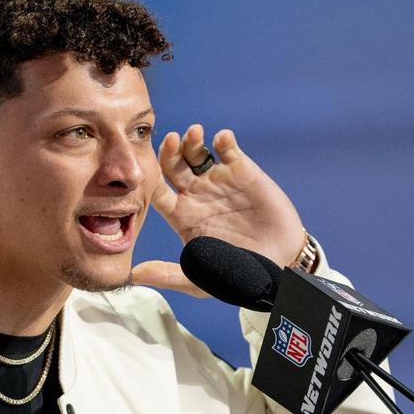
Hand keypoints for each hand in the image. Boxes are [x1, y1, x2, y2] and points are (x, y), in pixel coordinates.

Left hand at [132, 125, 304, 296]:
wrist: (279, 264)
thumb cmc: (236, 273)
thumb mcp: (199, 280)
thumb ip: (168, 275)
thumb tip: (134, 276)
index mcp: (181, 215)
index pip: (157, 192)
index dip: (152, 179)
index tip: (150, 171)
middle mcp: (195, 194)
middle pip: (173, 166)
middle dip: (169, 152)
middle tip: (171, 140)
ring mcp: (218, 180)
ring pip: (197, 153)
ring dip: (192, 141)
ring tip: (194, 133)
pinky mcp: (243, 171)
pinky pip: (228, 150)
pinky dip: (223, 140)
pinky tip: (222, 140)